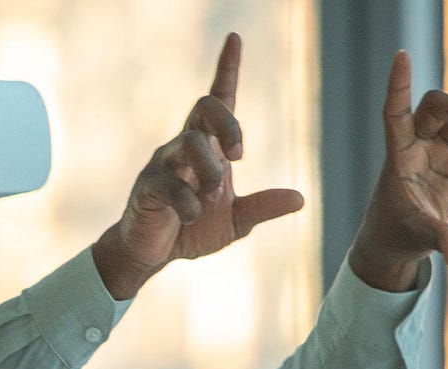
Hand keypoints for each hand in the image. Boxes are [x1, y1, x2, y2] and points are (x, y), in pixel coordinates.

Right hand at [93, 33, 304, 298]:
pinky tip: (190, 218)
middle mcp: (185, 147)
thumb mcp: (235, 221)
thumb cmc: (191, 229)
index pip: (219, 99)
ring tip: (210, 198)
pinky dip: (189, 204)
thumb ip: (262, 207)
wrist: (152, 252)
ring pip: (190, 142)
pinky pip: (171, 184)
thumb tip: (300, 198)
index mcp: (208, 147)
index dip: (227, 68)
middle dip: (229, 124)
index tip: (235, 38)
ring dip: (209, 171)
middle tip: (240, 157)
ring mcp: (163, 163)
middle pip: (206, 107)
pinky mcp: (147, 185)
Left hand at [349, 51, 447, 290]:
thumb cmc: (395, 236)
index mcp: (398, 155)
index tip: (401, 55)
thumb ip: (438, 240)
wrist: (395, 245)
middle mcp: (415, 147)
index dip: (399, 83)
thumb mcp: (416, 236)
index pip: (396, 110)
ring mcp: (434, 153)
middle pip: (438, 106)